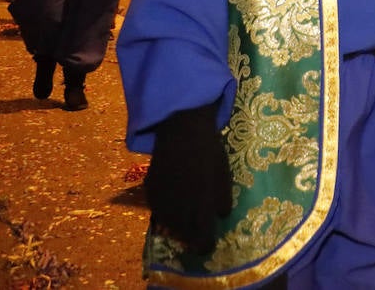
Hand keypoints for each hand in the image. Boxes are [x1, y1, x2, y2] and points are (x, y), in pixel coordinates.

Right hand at [145, 104, 232, 254]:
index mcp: (202, 203)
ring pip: (168, 224)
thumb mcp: (224, 174)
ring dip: (177, 226)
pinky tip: (172, 207)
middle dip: (191, 237)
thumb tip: (221, 216)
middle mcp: (180, 206)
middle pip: (183, 234)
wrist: (182, 130)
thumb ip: (223, 198)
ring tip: (185, 222)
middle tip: (197, 234)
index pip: (201, 237)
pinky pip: (157, 209)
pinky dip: (165, 212)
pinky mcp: (150, 189)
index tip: (208, 245)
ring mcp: (163, 198)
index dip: (204, 244)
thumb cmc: (209, 151)